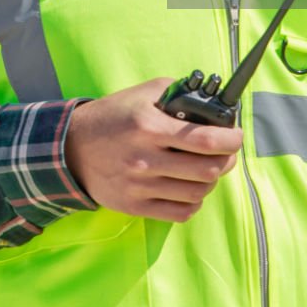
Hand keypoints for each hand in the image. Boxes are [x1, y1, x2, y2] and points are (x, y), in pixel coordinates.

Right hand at [65, 77, 241, 222]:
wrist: (71, 147)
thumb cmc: (111, 117)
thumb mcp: (142, 94)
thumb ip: (178, 93)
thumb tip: (212, 103)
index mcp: (149, 127)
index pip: (205, 140)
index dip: (230, 140)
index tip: (235, 136)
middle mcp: (145, 159)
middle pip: (206, 170)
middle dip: (226, 160)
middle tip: (225, 153)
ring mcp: (140, 186)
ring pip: (197, 193)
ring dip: (211, 181)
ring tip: (206, 169)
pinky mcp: (135, 205)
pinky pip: (180, 213)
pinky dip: (193, 202)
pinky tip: (189, 188)